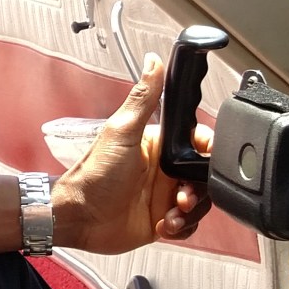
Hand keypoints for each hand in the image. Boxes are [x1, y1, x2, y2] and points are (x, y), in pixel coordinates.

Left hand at [50, 52, 212, 255]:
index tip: (205, 159)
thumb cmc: (94, 174)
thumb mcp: (121, 131)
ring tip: (172, 214)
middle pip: (204, 175)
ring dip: (191, 210)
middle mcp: (165, 169)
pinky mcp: (163, 220)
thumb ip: (142, 97)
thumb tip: (153, 61)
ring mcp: (164, 195)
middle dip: (199, 188)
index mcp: (159, 144)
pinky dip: (182, 227)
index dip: (208, 151)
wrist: (80, 218)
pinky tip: (165, 226)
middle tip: (181, 195)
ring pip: (200, 201)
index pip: (197, 142)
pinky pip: (188, 224)